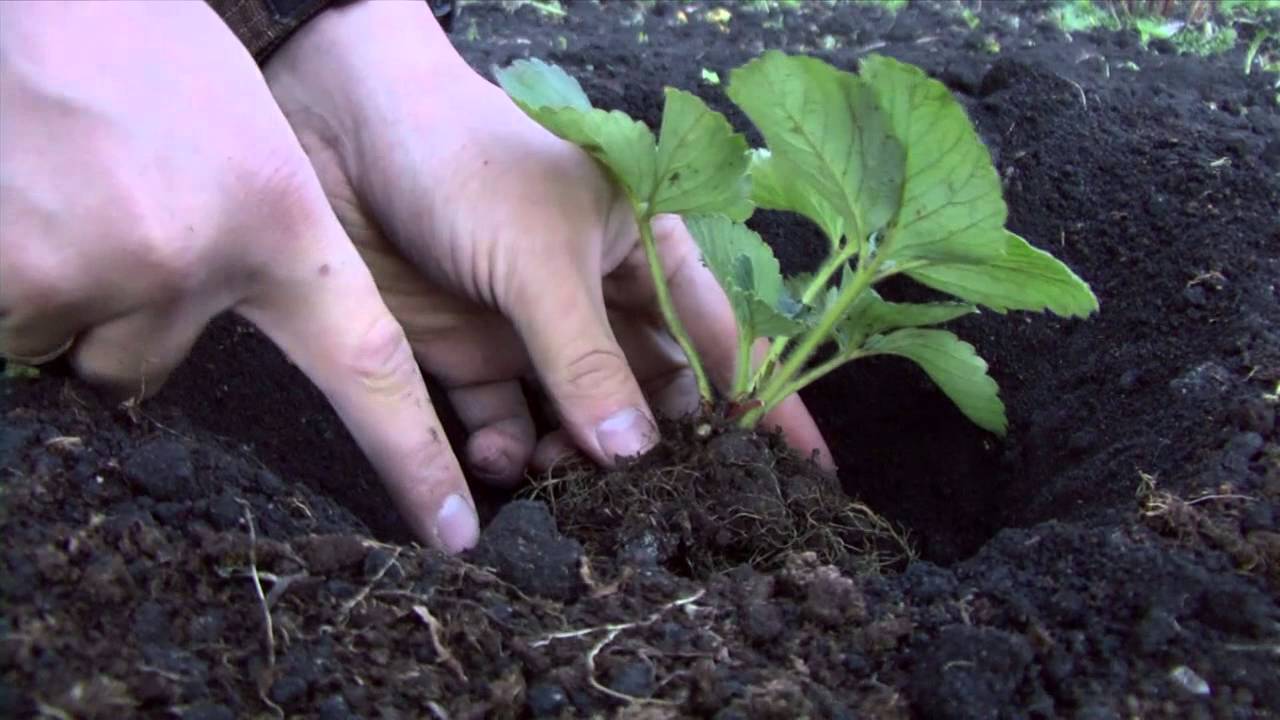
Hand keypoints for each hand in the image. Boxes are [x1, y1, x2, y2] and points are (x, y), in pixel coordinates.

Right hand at [0, 1, 479, 551]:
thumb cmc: (146, 40)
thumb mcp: (243, 137)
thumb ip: (254, 246)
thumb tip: (207, 337)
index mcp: (278, 223)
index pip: (368, 367)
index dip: (411, 456)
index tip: (452, 531)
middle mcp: (198, 259)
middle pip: (150, 364)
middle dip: (125, 314)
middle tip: (109, 215)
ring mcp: (105, 269)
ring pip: (80, 342)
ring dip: (66, 285)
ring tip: (67, 189)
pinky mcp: (19, 275)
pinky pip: (15, 322)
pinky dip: (13, 274)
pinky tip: (26, 193)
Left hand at [262, 1, 831, 481]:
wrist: (335, 127)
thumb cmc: (464, 158)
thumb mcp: (542, 257)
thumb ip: (587, 360)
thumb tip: (637, 454)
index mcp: (646, 250)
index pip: (726, 336)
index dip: (766, 401)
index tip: (804, 470)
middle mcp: (598, 297)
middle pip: (653, 394)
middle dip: (661, 452)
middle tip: (663, 511)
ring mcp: (533, 330)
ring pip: (579, 422)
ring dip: (580, 464)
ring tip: (571, 493)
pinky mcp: (466, 354)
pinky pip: (501, 425)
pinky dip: (507, 456)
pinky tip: (502, 468)